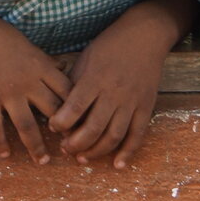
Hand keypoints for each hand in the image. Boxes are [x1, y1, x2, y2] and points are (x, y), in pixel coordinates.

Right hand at [0, 10, 72, 162]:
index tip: (83, 123)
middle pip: (54, 112)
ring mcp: (7, 92)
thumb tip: (60, 68)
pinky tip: (4, 154)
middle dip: (64, 132)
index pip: (68, 92)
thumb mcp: (27, 45)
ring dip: (36, 146)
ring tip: (42, 161)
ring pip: (28, 126)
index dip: (78, 109)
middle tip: (70, 148)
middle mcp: (29, 82)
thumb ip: (43, 62)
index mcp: (42, 67)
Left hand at [50, 10, 172, 167]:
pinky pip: (138, 134)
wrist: (145, 36)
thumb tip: (60, 111)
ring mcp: (132, 101)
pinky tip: (117, 164)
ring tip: (83, 158)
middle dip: (76, 144)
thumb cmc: (110, 46)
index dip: (61, 124)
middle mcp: (113, 93)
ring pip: (114, 135)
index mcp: (95, 79)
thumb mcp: (85, 59)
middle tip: (66, 149)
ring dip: (97, 151)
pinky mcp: (146, 106)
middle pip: (93, 128)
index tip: (53, 128)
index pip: (74, 108)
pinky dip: (128, 152)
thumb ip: (74, 85)